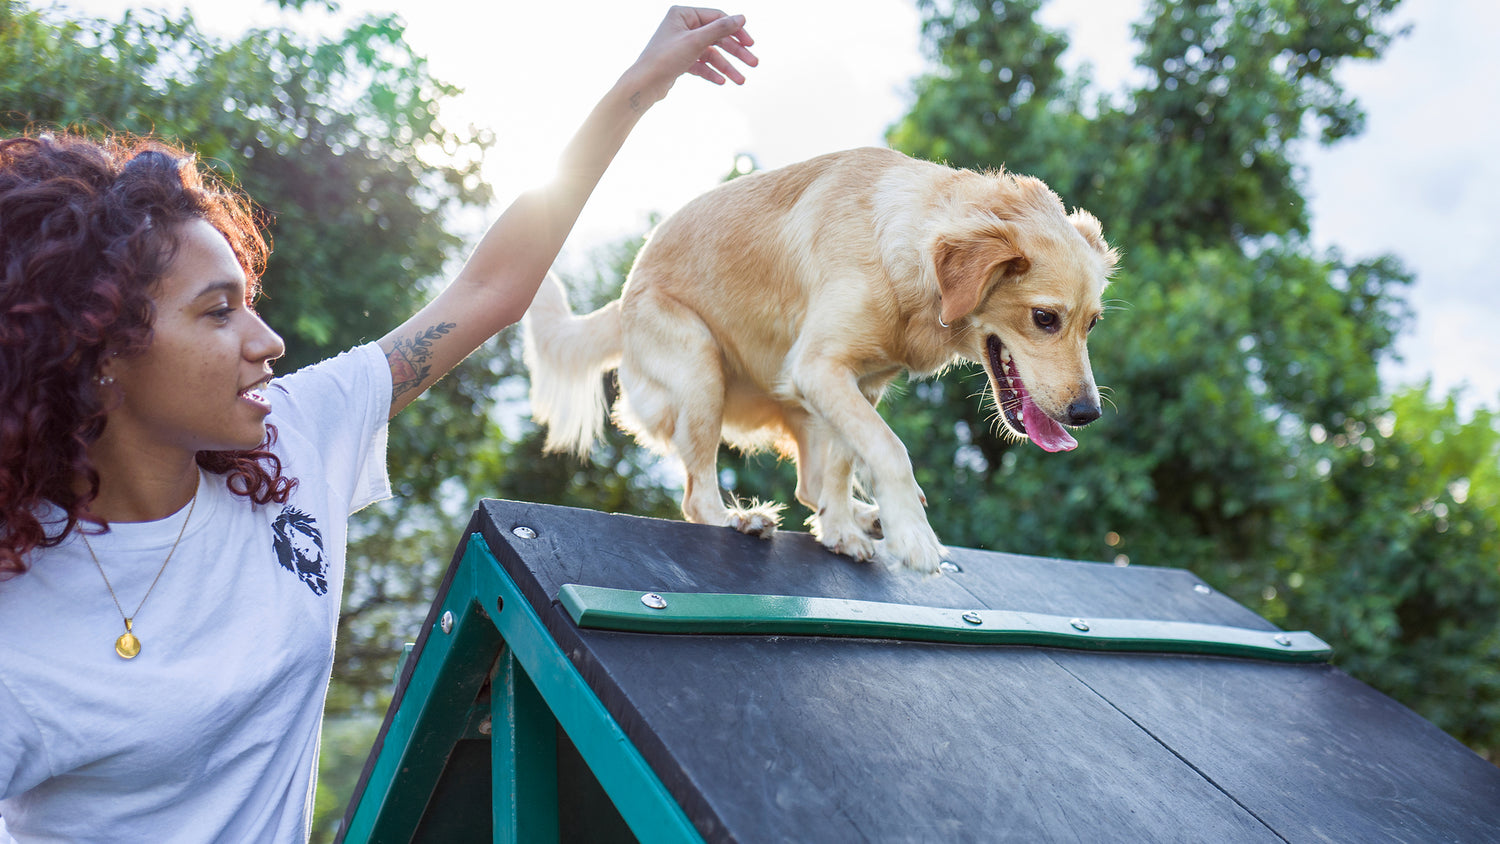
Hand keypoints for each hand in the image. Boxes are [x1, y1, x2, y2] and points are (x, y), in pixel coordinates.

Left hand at [628, 6, 757, 105]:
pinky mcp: (680, 61)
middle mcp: (682, 27)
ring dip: (726, 67)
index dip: (736, 31)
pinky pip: (701, 65)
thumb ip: (720, 29)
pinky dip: (712, 73)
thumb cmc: (665, 59)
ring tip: (740, 80)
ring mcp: (681, 44)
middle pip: (717, 37)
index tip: (750, 44)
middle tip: (753, 63)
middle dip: (735, 52)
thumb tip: (741, 18)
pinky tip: (722, 81)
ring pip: (711, 54)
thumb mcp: (696, 41)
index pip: (717, 18)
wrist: (644, 84)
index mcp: (683, 14)